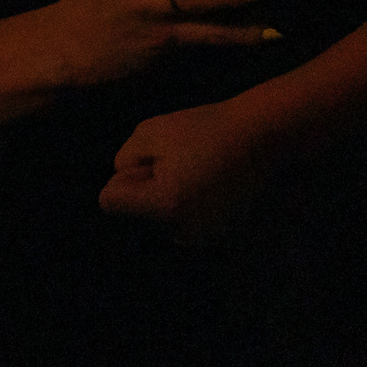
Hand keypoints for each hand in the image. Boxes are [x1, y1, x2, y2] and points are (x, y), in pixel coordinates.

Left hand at [99, 93, 284, 244]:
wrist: (258, 137)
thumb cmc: (203, 129)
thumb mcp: (149, 131)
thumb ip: (124, 159)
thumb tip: (122, 182)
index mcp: (164, 206)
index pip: (109, 201)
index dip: (124, 176)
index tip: (152, 160)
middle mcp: (181, 232)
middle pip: (134, 211)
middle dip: (145, 187)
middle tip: (180, 163)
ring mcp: (200, 238)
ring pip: (155, 217)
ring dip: (163, 196)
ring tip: (195, 172)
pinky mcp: (214, 236)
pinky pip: (178, 221)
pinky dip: (183, 204)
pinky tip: (206, 184)